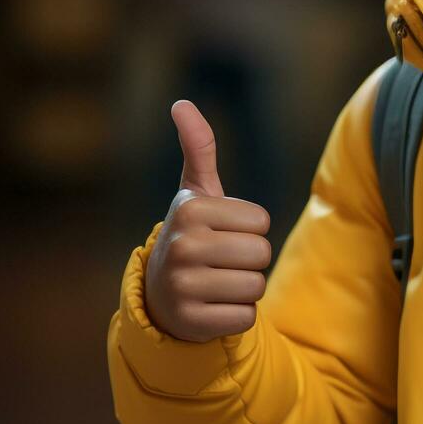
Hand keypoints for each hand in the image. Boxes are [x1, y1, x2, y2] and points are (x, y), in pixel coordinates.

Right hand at [143, 100, 273, 342]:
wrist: (160, 297)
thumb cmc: (192, 235)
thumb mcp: (195, 193)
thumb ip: (198, 148)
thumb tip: (180, 102)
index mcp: (190, 210)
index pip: (262, 222)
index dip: (250, 230)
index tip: (222, 233)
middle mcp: (182, 245)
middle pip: (261, 253)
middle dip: (250, 261)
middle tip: (220, 262)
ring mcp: (182, 286)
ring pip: (256, 287)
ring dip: (245, 289)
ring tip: (217, 283)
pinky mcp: (190, 321)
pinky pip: (245, 318)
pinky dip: (236, 316)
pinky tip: (212, 308)